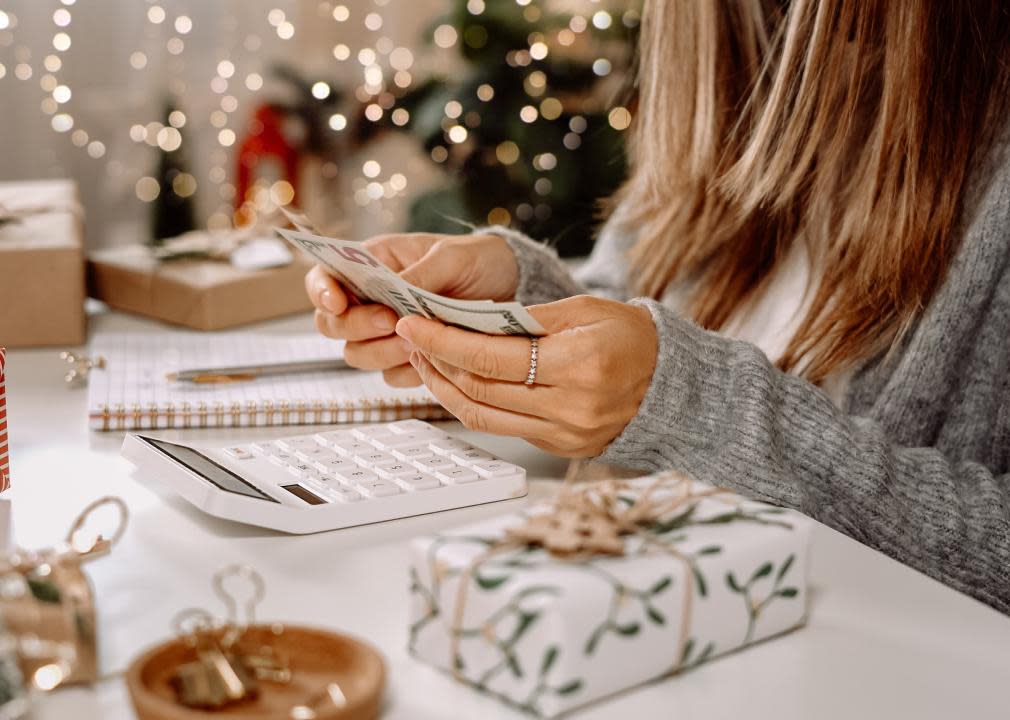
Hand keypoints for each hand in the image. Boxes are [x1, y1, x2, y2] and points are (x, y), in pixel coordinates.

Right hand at [306, 232, 517, 386]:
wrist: (509, 285)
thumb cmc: (475, 259)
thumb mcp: (451, 257)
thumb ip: (420, 274)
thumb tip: (394, 291)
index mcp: (372, 265)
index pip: (324, 278)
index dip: (321, 293)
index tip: (338, 303)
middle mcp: (371, 301)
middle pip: (332, 325)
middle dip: (357, 326)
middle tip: (391, 321)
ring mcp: (386, 333)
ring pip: (357, 355)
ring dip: (382, 352)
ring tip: (417, 341)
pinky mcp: (407, 358)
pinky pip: (391, 376)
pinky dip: (407, 371)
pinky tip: (432, 356)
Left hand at [396, 295, 658, 456]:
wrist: (672, 384)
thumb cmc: (631, 337)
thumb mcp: (585, 309)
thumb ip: (528, 317)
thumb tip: (469, 321)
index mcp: (578, 365)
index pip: (490, 357)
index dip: (443, 340)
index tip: (412, 324)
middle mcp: (570, 407)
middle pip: (480, 388)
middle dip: (436, 360)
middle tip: (411, 336)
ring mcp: (564, 433)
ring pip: (482, 414)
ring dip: (445, 387)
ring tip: (426, 359)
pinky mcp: (560, 447)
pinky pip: (501, 427)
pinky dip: (472, 404)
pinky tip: (457, 382)